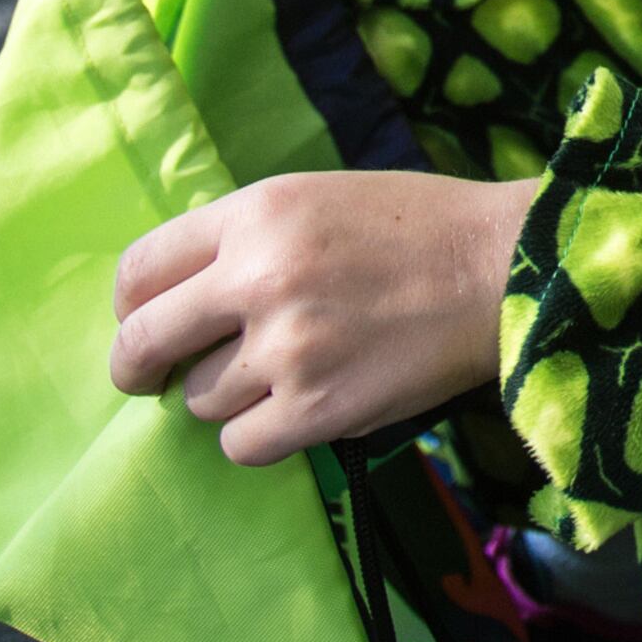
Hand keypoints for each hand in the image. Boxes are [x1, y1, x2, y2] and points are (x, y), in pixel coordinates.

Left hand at [108, 169, 540, 466]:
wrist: (510, 268)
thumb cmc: (423, 226)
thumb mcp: (321, 197)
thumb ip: (247, 237)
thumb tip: (179, 297)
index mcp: (257, 212)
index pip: (139, 270)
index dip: (131, 306)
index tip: (145, 323)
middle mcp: (259, 278)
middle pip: (144, 343)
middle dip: (140, 367)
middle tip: (151, 378)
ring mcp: (287, 348)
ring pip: (198, 400)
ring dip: (228, 395)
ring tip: (286, 373)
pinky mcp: (319, 410)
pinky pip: (241, 444)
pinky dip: (261, 435)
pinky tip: (300, 408)